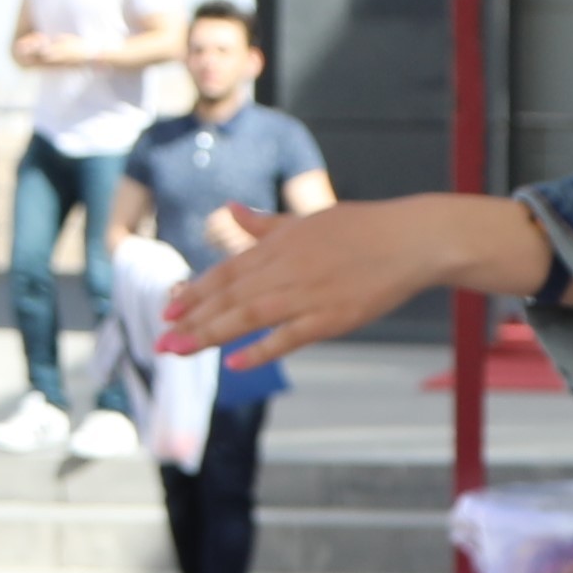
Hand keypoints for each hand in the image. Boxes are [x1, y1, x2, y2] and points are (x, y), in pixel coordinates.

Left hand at [162, 192, 542, 363]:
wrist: (411, 239)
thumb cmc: (362, 227)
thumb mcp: (308, 219)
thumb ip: (265, 224)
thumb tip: (228, 209)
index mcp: (280, 243)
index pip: (227, 270)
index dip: (195, 291)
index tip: (169, 308)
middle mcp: (287, 267)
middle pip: (229, 296)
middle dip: (191, 318)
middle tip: (161, 339)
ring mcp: (308, 293)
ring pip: (248, 316)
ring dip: (210, 334)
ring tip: (179, 350)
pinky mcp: (332, 316)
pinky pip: (289, 336)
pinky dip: (260, 349)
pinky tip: (234, 362)